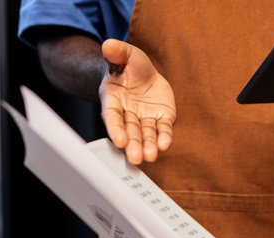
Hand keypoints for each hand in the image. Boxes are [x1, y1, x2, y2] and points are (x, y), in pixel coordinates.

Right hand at [99, 39, 175, 164]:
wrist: (143, 74)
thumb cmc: (129, 66)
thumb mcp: (125, 55)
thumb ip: (116, 53)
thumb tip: (108, 45)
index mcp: (113, 99)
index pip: (112, 116)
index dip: (115, 128)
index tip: (119, 140)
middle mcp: (128, 113)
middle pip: (130, 131)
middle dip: (133, 144)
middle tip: (136, 157)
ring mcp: (145, 118)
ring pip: (146, 134)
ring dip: (148, 145)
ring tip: (150, 156)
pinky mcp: (161, 119)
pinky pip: (163, 129)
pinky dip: (164, 138)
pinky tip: (165, 146)